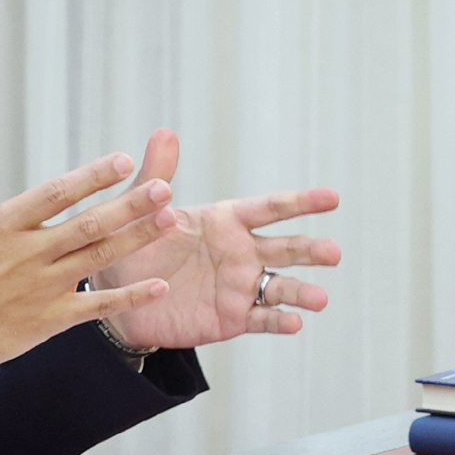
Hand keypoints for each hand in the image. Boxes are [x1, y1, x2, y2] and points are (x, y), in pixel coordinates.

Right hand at [0, 131, 177, 397]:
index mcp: (0, 226)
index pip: (55, 194)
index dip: (92, 176)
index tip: (124, 160)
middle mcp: (26, 254)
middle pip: (88, 224)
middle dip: (130, 204)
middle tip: (166, 187)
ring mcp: (40, 289)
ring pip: (98, 258)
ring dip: (137, 239)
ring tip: (171, 219)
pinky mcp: (47, 321)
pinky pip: (96, 307)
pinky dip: (129, 296)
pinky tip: (160, 285)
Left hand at [85, 130, 341, 350]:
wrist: (121, 296)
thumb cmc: (134, 245)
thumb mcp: (142, 210)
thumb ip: (157, 175)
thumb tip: (164, 133)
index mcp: (228, 221)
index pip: (271, 209)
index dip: (302, 203)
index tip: (332, 198)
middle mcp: (243, 252)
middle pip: (286, 249)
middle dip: (311, 250)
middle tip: (334, 253)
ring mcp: (241, 286)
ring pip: (281, 287)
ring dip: (303, 292)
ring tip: (320, 299)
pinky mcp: (234, 317)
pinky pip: (262, 319)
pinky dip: (279, 321)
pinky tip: (294, 322)